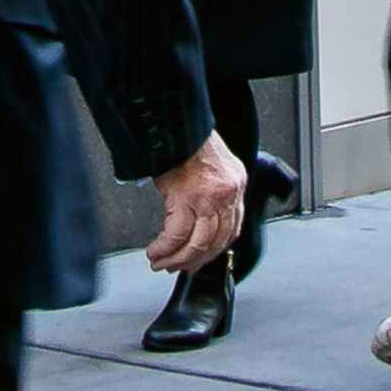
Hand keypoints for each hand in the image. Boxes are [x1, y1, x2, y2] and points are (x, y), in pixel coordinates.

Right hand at [143, 133, 246, 275]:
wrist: (177, 123)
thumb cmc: (188, 139)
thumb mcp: (212, 164)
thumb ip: (213, 188)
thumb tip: (200, 214)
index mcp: (236, 184)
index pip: (232, 229)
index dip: (215, 250)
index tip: (200, 259)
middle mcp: (227, 193)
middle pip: (215, 241)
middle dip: (194, 260)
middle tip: (177, 267)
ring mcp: (209, 197)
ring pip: (197, 243)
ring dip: (177, 259)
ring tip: (161, 263)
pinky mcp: (187, 198)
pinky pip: (176, 235)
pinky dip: (164, 248)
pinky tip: (155, 251)